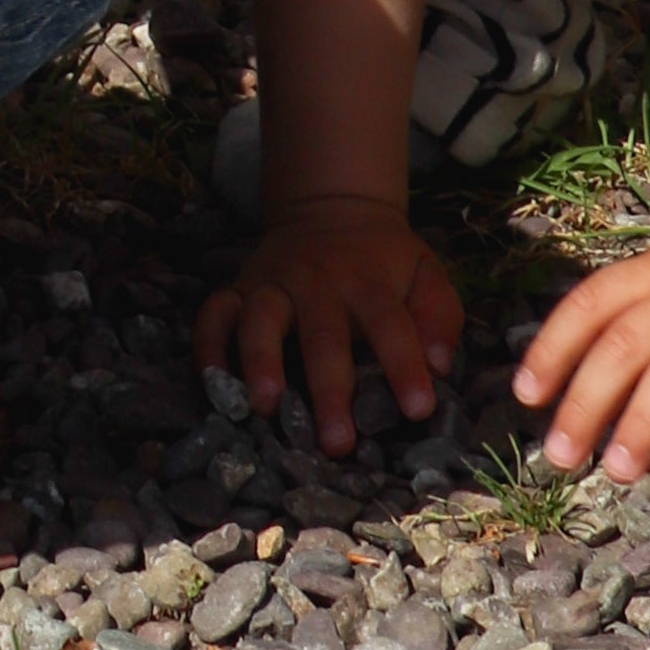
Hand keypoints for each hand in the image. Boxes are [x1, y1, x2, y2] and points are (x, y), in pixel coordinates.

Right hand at [195, 201, 461, 456]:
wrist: (332, 206)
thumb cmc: (385, 260)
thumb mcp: (426, 273)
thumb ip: (439, 315)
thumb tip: (441, 365)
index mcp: (368, 280)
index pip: (390, 322)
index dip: (404, 364)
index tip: (419, 409)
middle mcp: (316, 280)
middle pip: (322, 333)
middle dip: (328, 388)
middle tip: (337, 442)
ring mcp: (272, 282)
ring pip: (259, 319)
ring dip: (260, 361)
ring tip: (265, 407)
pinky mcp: (239, 286)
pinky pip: (213, 314)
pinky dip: (208, 346)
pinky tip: (213, 383)